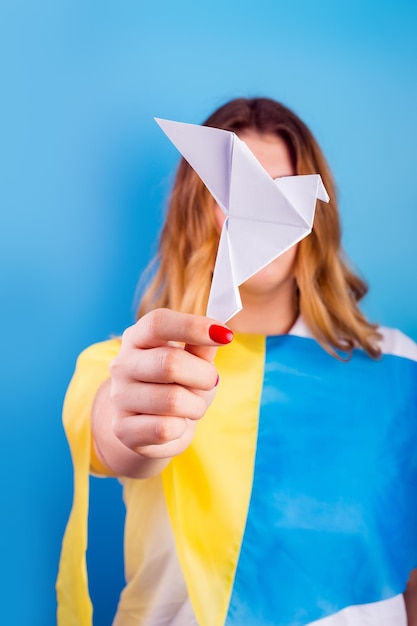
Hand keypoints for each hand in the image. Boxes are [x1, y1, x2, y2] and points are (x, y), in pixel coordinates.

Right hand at [109, 308, 232, 459]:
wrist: (152, 425)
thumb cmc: (177, 385)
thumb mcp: (194, 361)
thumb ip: (203, 346)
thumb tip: (219, 332)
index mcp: (138, 338)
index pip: (158, 323)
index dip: (192, 326)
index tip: (225, 335)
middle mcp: (123, 364)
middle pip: (170, 363)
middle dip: (204, 376)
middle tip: (210, 382)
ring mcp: (120, 397)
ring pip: (173, 400)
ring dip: (196, 405)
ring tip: (192, 406)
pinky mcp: (123, 429)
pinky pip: (165, 429)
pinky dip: (181, 427)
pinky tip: (176, 424)